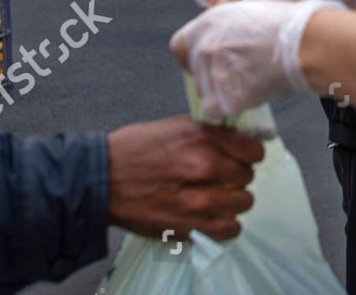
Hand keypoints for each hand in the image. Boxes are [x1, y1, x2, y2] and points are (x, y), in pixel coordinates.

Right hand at [106, 115, 263, 242]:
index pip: (253, 150)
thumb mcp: (175, 126)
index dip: (248, 153)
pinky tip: (210, 215)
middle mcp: (205, 167)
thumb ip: (209, 134)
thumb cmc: (134, 149)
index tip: (239, 156)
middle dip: (235, 175)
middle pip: (247, 176)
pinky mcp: (190, 227)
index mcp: (202, 138)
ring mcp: (199, 200)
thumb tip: (237, 140)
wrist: (101, 179)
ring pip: (243, 202)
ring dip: (231, 200)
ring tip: (212, 196)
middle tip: (217, 176)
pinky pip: (230, 229)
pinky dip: (224, 223)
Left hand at [170, 0, 346, 119]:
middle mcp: (203, 48)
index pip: (179, 46)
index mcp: (207, 23)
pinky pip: (216, 110)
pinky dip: (229, 107)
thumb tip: (221, 40)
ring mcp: (212, 74)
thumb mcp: (246, 12)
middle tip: (239, 72)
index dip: (191, 56)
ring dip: (223, 91)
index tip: (204, 61)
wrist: (304, 43)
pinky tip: (249, 95)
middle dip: (212, 75)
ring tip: (252, 78)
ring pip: (206, 92)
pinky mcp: (224, 97)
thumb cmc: (287, 25)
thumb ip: (225, 28)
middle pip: (194, 72)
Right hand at [194, 0, 355, 15]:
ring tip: (239, 30)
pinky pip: (260, 10)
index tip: (208, 0)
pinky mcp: (286, 1)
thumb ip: (250, 6)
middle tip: (223, 21)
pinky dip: (253, 21)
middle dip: (222, 2)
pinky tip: (254, 35)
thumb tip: (223, 23)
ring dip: (238, 14)